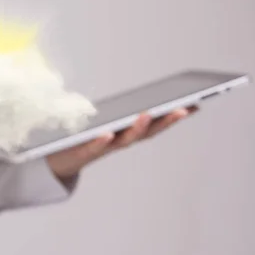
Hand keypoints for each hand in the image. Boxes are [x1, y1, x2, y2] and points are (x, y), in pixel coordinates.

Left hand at [46, 107, 197, 179]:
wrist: (58, 159)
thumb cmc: (85, 138)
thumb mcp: (107, 122)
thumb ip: (122, 111)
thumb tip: (140, 94)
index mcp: (126, 133)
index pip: (155, 124)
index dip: (175, 116)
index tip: (196, 104)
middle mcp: (119, 142)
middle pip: (146, 132)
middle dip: (166, 121)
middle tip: (183, 108)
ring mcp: (102, 148)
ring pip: (123, 140)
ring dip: (137, 128)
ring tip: (147, 114)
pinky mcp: (82, 152)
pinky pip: (93, 147)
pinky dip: (101, 141)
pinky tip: (108, 133)